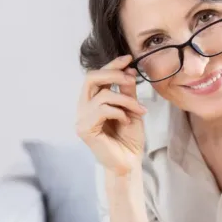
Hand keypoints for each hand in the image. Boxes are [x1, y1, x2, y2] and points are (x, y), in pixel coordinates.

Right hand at [76, 55, 146, 174]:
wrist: (129, 162)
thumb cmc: (129, 138)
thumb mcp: (131, 109)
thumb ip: (127, 91)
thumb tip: (128, 69)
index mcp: (92, 101)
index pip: (97, 76)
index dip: (112, 65)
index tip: (129, 59)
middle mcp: (83, 108)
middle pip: (91, 78)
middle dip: (114, 74)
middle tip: (132, 79)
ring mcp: (81, 118)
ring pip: (103, 95)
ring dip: (126, 100)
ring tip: (139, 110)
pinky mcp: (84, 129)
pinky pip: (103, 110)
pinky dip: (120, 112)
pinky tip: (126, 121)